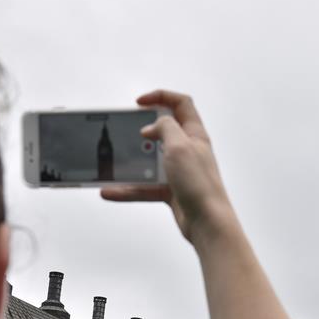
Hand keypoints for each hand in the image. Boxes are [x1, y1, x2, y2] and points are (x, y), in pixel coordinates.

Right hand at [101, 90, 237, 245]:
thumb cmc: (199, 183)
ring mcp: (179, 171)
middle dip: (143, 129)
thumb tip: (150, 128)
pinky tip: (110, 192)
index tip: (139, 103)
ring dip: (132, 163)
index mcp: (194, 134)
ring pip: (150, 161)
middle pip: (164, 131)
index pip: (181, 104)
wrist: (207, 222)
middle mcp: (188, 150)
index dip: (160, 97)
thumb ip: (164, 128)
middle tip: (126, 130)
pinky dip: (128, 189)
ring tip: (113, 163)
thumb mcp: (179, 145)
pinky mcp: (171, 191)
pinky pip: (145, 187)